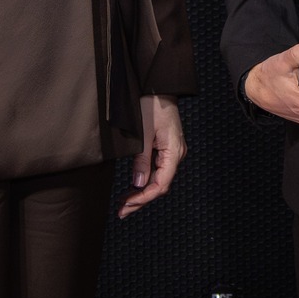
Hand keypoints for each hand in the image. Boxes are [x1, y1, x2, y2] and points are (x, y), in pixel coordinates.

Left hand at [119, 94, 187, 217]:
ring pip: (159, 179)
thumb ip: (142, 160)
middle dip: (141, 200)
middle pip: (160, 185)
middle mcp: (176, 154)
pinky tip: (134, 187)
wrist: (158, 86)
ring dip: (142, 192)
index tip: (127, 205)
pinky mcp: (166, 148)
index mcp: (174, 152)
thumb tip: (139, 184)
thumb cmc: (151, 105)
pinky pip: (158, 170)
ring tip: (125, 203)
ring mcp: (172, 151)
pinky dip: (145, 180)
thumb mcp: (143, 134)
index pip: (161, 185)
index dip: (144, 198)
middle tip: (122, 211)